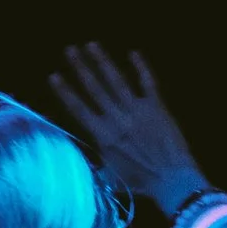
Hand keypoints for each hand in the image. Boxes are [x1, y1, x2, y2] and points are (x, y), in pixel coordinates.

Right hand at [49, 44, 207, 215]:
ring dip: (103, 61)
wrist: (172, 179)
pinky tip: (133, 53)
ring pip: (116, 80)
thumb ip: (96, 166)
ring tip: (91, 45)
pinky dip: (141, 67)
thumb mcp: (111, 178)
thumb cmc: (140, 183)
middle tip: (70, 49)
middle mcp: (117, 118)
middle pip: (95, 88)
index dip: (65, 91)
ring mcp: (137, 110)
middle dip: (81, 67)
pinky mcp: (156, 106)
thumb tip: (82, 162)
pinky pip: (148, 82)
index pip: (79, 109)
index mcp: (104, 136)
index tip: (54, 76)